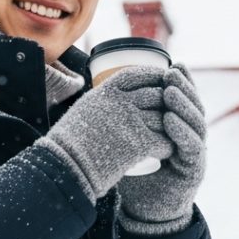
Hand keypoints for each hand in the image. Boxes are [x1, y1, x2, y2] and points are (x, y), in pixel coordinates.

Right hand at [36, 66, 171, 198]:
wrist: (65, 165)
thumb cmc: (68, 142)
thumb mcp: (84, 109)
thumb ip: (100, 100)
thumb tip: (110, 95)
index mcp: (105, 91)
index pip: (136, 74)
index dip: (153, 75)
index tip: (162, 79)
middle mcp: (120, 102)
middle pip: (155, 93)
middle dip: (167, 102)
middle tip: (173, 111)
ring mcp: (131, 121)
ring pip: (163, 117)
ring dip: (170, 126)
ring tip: (171, 134)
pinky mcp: (138, 143)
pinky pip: (163, 141)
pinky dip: (167, 146)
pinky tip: (167, 150)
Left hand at [118, 64, 206, 235]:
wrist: (148, 213)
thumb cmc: (139, 176)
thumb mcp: (133, 143)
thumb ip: (129, 123)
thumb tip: (107, 94)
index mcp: (180, 129)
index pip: (185, 101)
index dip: (183, 83)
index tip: (172, 64)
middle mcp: (192, 138)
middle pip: (194, 107)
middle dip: (185, 87)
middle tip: (172, 71)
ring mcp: (195, 154)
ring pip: (196, 124)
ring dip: (184, 106)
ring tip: (170, 91)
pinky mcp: (194, 170)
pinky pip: (192, 148)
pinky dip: (183, 133)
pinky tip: (171, 120)